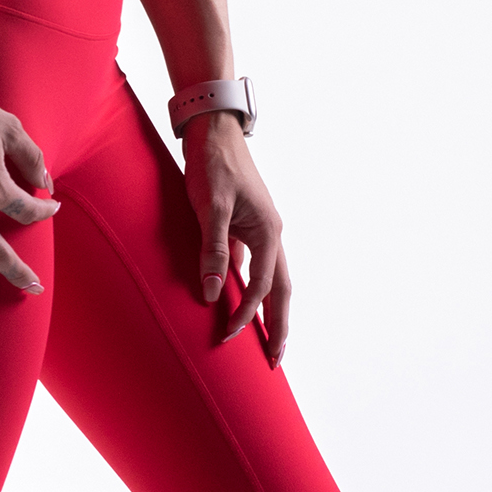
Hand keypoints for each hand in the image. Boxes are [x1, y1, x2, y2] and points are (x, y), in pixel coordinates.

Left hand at [181, 112, 289, 366]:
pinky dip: (250, 288)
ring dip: (269, 310)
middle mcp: (272, 236)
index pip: (261, 287)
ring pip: (271, 280)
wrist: (213, 130)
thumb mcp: (210, 207)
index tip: (227, 338)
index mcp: (270, 234)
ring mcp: (261, 232)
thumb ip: (213, 250)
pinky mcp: (246, 227)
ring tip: (265, 340)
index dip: (246, 315)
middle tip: (275, 360)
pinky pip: (253, 266)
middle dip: (278, 326)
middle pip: (281, 291)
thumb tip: (214, 294)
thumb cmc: (212, 165)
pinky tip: (238, 301)